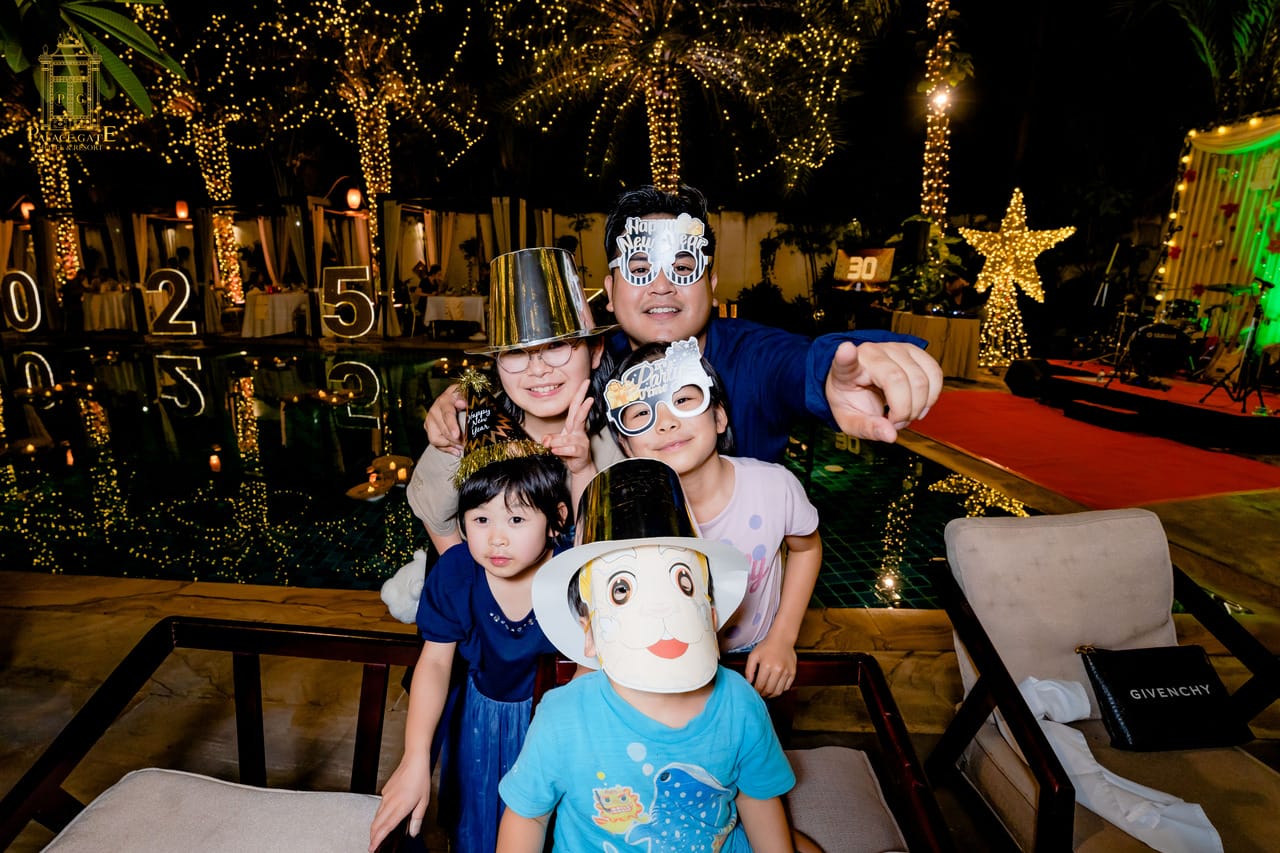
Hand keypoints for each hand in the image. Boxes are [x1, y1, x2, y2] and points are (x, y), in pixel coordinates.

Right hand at [368, 753, 430, 850]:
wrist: (414, 760)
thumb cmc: (420, 778)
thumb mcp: (424, 801)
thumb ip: (417, 819)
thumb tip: (413, 832)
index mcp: (401, 806)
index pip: (386, 827)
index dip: (378, 840)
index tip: (373, 848)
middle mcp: (390, 802)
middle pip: (376, 823)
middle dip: (373, 836)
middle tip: (373, 846)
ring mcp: (386, 796)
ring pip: (377, 815)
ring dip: (376, 827)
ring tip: (377, 836)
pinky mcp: (385, 791)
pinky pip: (380, 806)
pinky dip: (380, 815)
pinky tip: (386, 817)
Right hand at [424, 383, 466, 454]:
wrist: (454, 397)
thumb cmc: (462, 396)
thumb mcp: (466, 393)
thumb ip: (465, 398)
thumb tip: (462, 403)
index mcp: (444, 401)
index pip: (447, 414)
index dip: (451, 425)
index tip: (457, 435)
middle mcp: (434, 410)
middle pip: (442, 430)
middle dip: (455, 440)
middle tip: (467, 444)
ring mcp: (430, 421)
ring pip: (435, 439)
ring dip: (450, 446)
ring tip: (462, 448)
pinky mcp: (429, 429)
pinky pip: (435, 443)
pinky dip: (446, 449)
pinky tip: (456, 451)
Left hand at [541, 379, 592, 474]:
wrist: (579, 466)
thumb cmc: (568, 451)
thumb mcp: (556, 443)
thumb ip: (551, 439)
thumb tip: (546, 440)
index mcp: (572, 425)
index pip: (575, 406)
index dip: (579, 394)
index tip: (585, 382)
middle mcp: (578, 431)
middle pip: (580, 415)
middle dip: (584, 405)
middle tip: (590, 397)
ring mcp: (581, 440)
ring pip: (567, 438)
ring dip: (557, 443)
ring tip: (553, 448)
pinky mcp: (581, 451)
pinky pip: (569, 449)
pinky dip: (560, 451)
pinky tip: (556, 452)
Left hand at [743, 636, 796, 698]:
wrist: (782, 639)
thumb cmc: (767, 646)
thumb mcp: (753, 655)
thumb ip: (749, 670)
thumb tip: (748, 682)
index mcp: (766, 665)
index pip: (760, 685)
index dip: (756, 691)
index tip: (754, 691)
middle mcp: (777, 670)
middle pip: (769, 690)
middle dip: (763, 694)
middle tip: (760, 694)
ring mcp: (786, 672)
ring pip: (778, 691)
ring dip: (771, 695)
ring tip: (767, 692)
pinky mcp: (793, 672)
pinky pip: (787, 687)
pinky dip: (780, 690)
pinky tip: (775, 687)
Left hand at [824, 341, 941, 442]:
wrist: (861, 386)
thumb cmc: (854, 400)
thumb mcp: (851, 421)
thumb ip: (867, 429)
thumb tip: (890, 434)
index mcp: (847, 370)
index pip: (845, 361)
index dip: (846, 356)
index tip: (845, 350)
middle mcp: (871, 353)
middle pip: (898, 379)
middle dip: (904, 411)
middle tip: (895, 422)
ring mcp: (895, 348)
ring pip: (921, 379)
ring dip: (919, 406)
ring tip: (905, 414)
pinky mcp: (914, 351)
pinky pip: (935, 373)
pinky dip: (932, 396)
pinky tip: (919, 404)